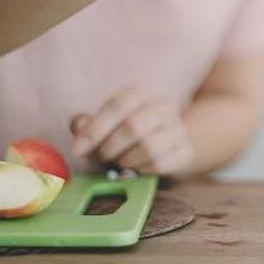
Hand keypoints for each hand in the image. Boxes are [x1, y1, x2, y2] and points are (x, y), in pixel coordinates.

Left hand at [70, 84, 193, 174]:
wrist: (169, 140)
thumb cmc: (128, 132)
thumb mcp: (106, 123)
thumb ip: (87, 123)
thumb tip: (78, 127)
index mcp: (141, 93)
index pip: (117, 106)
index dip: (94, 130)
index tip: (77, 151)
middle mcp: (164, 106)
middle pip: (133, 127)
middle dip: (109, 148)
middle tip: (100, 159)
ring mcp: (178, 128)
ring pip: (148, 148)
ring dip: (125, 161)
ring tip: (119, 163)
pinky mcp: (186, 151)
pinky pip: (160, 165)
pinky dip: (141, 171)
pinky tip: (136, 168)